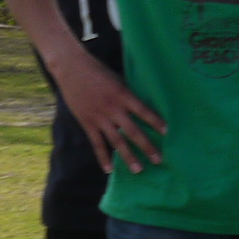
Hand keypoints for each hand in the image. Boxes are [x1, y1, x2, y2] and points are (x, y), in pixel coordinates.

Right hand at [52, 56, 166, 174]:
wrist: (71, 69)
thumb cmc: (97, 71)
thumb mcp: (117, 79)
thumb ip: (126, 94)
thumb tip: (139, 109)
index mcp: (123, 94)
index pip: (143, 111)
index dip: (155, 122)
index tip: (167, 132)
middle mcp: (113, 109)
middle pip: (133, 131)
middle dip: (147, 147)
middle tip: (159, 160)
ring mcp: (99, 118)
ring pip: (116, 141)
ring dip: (128, 156)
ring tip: (138, 170)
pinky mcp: (87, 123)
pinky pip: (96, 143)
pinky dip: (103, 157)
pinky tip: (109, 169)